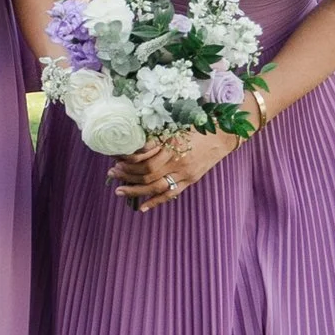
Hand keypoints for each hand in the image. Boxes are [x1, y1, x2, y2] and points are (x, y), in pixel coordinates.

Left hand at [110, 129, 242, 212]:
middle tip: (112, 173)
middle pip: (147, 174)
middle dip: (126, 175)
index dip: (127, 162)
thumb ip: (155, 137)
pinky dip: (156, 202)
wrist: (222, 136)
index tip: (115, 159)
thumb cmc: (196, 127)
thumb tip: (131, 145)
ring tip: (119, 191)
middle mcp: (177, 160)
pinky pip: (171, 194)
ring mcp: (184, 173)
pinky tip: (142, 207)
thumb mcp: (173, 127)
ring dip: (135, 191)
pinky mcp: (190, 180)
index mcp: (171, 144)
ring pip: (156, 187)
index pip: (143, 158)